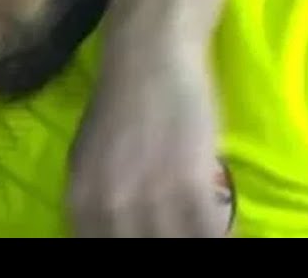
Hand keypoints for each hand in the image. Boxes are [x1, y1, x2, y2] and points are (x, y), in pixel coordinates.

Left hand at [66, 53, 226, 236]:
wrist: (148, 54)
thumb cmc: (120, 103)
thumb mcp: (88, 160)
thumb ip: (98, 203)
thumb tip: (104, 232)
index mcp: (79, 204)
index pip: (94, 252)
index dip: (128, 249)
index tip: (151, 237)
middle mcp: (109, 208)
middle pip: (140, 252)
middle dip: (165, 242)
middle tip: (179, 228)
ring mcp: (149, 199)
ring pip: (177, 246)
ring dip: (193, 237)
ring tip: (202, 223)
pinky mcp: (189, 186)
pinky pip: (209, 235)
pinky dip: (224, 234)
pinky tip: (229, 227)